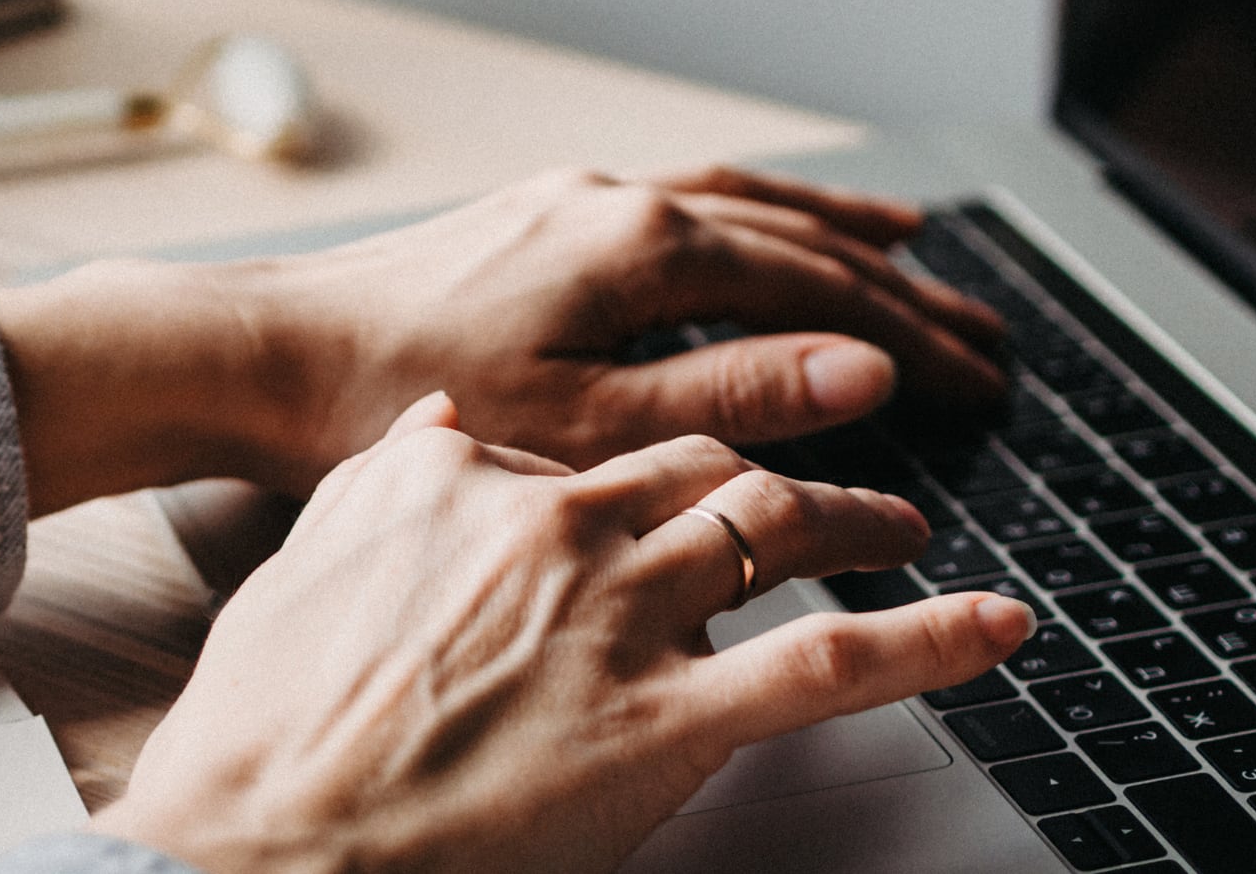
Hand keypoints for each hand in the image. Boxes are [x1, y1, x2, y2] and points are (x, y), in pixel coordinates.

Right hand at [94, 394, 1034, 873]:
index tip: (679, 493)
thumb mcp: (314, 554)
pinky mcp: (671, 721)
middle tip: (824, 490)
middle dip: (778, 469)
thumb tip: (443, 423)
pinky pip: (828, 663)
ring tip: (907, 527)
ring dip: (864, 520)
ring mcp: (623, 615)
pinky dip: (928, 637)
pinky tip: (993, 622)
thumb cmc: (272, 717)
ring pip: (778, 527)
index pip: (600, 451)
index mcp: (476, 480)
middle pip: (706, 466)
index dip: (653, 477)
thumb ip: (395, 477)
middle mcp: (563, 523)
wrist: (262, 835)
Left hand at [241, 165, 1003, 488]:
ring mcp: (576, 196)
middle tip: (982, 333)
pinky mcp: (540, 212)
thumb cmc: (406, 396)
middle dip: (897, 287)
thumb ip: (730, 391)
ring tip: (909, 246)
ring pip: (741, 203)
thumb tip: (862, 370)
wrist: (274, 352)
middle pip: (795, 237)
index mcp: (642, 246)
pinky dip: (746, 213)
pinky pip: (678, 198)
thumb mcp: (583, 421)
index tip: (982, 380)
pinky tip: (753, 228)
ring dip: (831, 230)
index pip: (820, 287)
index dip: (911, 338)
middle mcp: (618, 199)